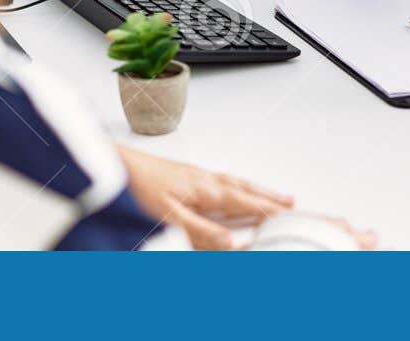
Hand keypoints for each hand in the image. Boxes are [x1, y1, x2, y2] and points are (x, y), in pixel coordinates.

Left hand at [117, 146, 292, 249]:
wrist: (117, 164)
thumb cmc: (139, 188)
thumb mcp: (171, 218)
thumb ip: (203, 232)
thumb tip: (234, 244)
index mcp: (207, 189)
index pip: (246, 202)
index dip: (267, 211)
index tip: (289, 217)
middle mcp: (206, 179)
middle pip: (245, 189)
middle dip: (269, 197)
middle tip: (291, 203)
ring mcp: (197, 176)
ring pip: (235, 183)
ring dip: (256, 190)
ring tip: (272, 196)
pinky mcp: (187, 175)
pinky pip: (223, 181)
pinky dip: (238, 186)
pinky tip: (234, 190)